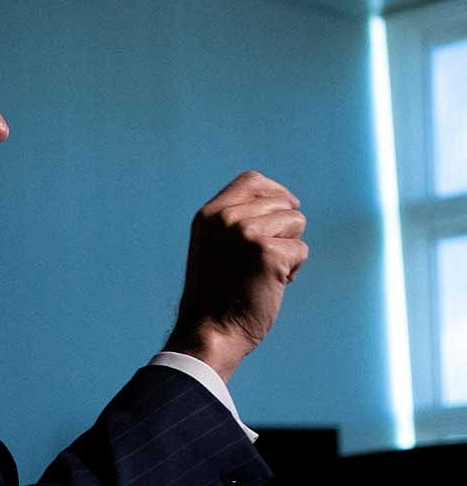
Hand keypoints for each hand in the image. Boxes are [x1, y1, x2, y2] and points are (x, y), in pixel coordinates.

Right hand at [164, 171, 307, 382]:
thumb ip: (235, 219)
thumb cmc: (216, 292)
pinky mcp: (269, 254)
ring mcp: (246, 233)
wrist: (210, 330)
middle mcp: (226, 218)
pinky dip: (293, 270)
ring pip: (296, 223)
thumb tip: (284, 201)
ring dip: (289, 248)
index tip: (286, 208)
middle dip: (284, 229)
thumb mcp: (214, 244)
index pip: (252, 180)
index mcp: (209, 214)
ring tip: (264, 271)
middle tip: (261, 259)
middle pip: (281, 202)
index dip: (275, 192)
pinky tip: (271, 284)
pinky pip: (301, 251)